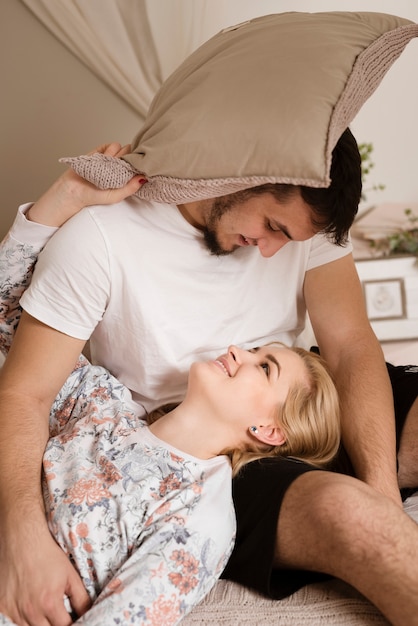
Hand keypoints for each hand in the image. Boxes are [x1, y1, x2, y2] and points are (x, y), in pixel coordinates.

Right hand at [0, 527, 90, 625]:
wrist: (23, 540)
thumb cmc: (48, 555)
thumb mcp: (70, 575)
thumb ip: (81, 598)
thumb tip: (87, 614)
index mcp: (49, 603)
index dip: (71, 623)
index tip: (71, 618)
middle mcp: (30, 610)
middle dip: (55, 624)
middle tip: (59, 614)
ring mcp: (14, 610)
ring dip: (39, 622)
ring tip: (44, 605)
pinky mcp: (3, 606)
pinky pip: (15, 620)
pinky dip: (23, 616)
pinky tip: (29, 602)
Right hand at [27, 142, 145, 227]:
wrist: (73, 190)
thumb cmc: (94, 196)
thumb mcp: (115, 196)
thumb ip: (130, 188)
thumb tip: (144, 178)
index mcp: (124, 177)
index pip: (136, 166)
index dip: (138, 164)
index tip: (136, 166)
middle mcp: (118, 167)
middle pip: (130, 154)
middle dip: (128, 157)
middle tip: (121, 165)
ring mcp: (108, 158)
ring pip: (120, 147)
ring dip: (117, 153)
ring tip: (109, 164)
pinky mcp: (98, 152)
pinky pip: (107, 145)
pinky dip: (107, 150)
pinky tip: (103, 158)